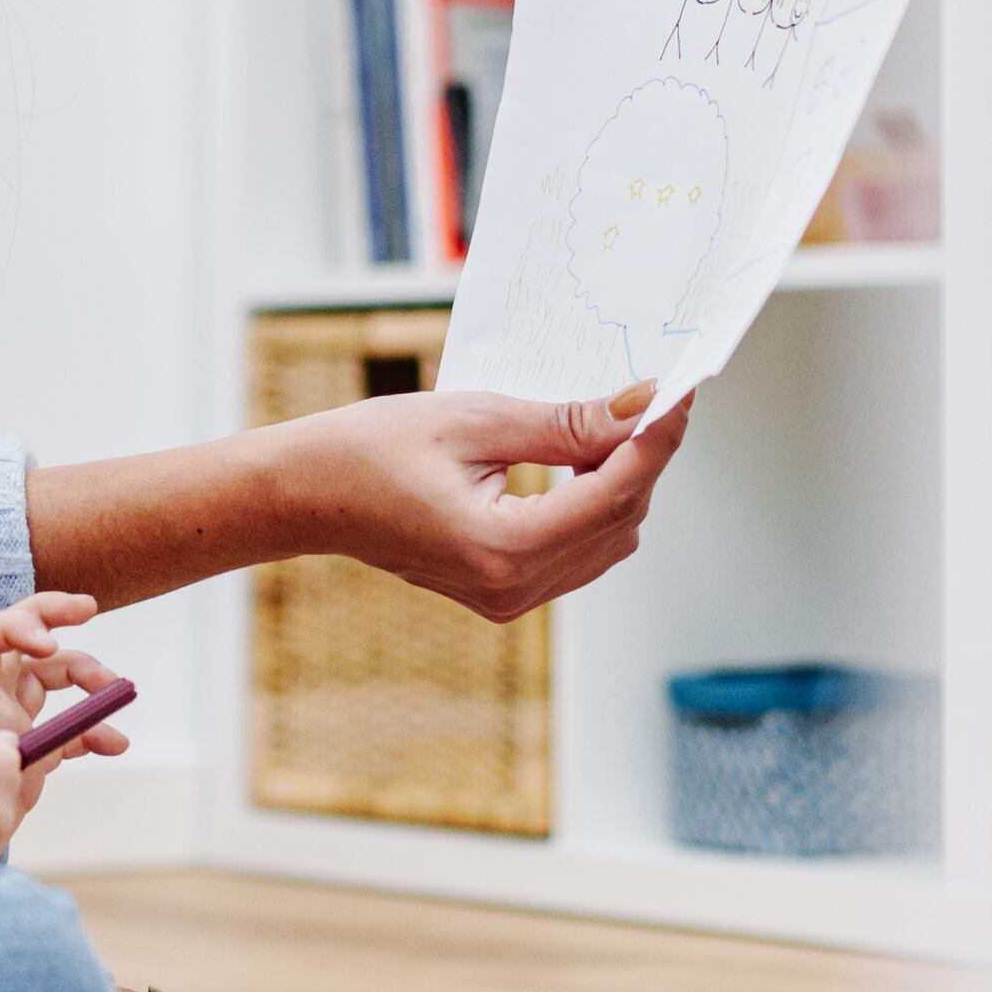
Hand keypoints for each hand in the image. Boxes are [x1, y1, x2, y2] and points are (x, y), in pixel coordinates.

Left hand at [0, 591, 129, 766]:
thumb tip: (16, 743)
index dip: (14, 628)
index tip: (49, 644)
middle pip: (21, 635)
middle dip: (53, 613)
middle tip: (87, 608)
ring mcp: (16, 717)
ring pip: (56, 675)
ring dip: (90, 677)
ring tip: (115, 692)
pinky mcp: (36, 745)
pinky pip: (71, 726)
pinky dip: (95, 732)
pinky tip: (115, 744)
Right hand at [273, 383, 688, 623]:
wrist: (310, 494)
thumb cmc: (373, 449)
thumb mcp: (476, 420)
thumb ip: (567, 423)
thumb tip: (641, 409)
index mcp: (506, 548)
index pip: (617, 492)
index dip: (657, 438)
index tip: (681, 391)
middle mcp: (515, 588)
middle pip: (623, 519)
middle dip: (643, 457)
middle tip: (647, 395)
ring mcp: (510, 600)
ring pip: (610, 540)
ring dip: (621, 481)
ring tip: (605, 423)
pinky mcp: (505, 594)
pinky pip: (579, 552)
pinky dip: (593, 505)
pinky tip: (578, 461)